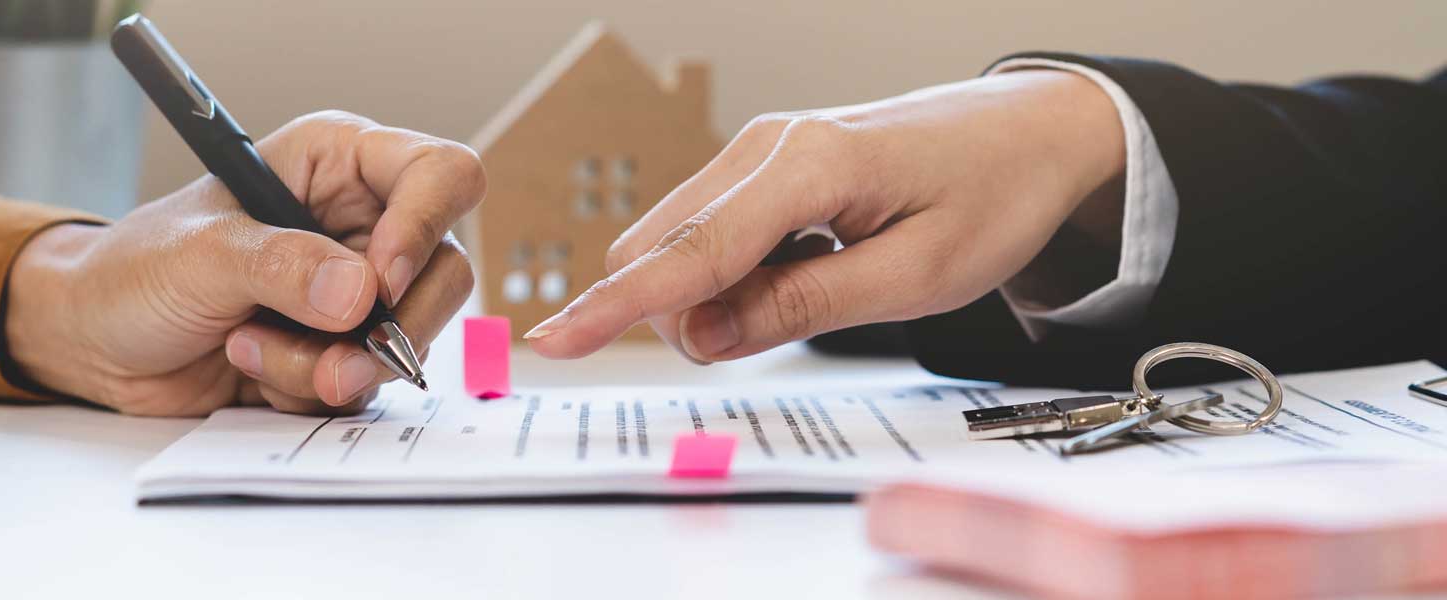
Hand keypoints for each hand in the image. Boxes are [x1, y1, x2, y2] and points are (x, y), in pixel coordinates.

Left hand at [5, 111, 481, 415]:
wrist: (94, 340)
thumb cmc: (134, 268)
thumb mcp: (200, 254)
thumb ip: (279, 266)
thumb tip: (358, 291)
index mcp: (337, 164)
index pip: (439, 174)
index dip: (424, 225)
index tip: (378, 280)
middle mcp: (359, 224)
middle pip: (445, 271)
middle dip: (390, 326)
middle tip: (332, 358)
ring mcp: (353, 294)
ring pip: (407, 340)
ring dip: (330, 365)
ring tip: (249, 349)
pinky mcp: (339, 351)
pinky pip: (366, 384)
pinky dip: (309, 390)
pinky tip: (251, 367)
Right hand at [525, 70, 1125, 360]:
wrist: (1030, 133)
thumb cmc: (990, 197)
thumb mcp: (918, 276)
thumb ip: (805, 308)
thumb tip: (705, 338)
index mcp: (808, 165)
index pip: (691, 251)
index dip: (617, 307)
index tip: (552, 342)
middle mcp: (765, 147)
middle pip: (663, 250)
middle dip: (686, 314)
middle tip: (785, 330)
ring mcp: (758, 153)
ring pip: (679, 245)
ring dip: (714, 297)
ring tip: (821, 289)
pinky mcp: (761, 169)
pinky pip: (709, 236)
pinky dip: (733, 276)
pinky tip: (808, 269)